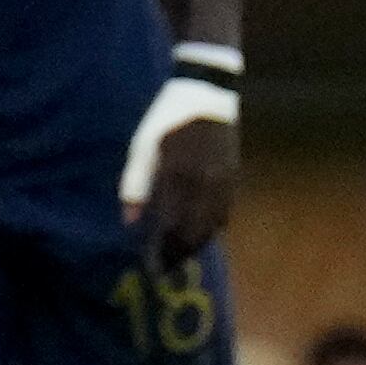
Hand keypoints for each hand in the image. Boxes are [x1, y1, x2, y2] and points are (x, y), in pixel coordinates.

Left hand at [130, 117, 236, 262]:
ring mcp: (223, 180)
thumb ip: (135, 183)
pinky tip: (201, 236)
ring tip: (181, 258)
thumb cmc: (166, 119)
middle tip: (166, 269)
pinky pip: (226, 211)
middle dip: (179, 254)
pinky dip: (212, 228)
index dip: (162, 249)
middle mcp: (205, 182)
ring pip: (213, 225)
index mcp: (178, 175)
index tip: (152, 266)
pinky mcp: (234, 175)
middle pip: (194, 231)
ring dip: (197, 245)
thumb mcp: (143, 147)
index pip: (171, 225)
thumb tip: (130, 220)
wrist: (209, 95)